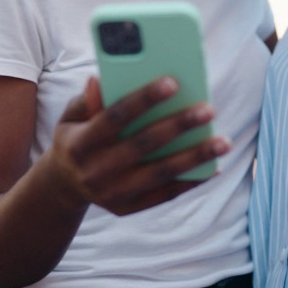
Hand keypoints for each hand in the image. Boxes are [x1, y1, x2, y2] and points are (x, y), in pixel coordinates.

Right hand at [43, 76, 229, 215]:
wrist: (63, 186)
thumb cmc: (76, 139)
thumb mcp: (70, 118)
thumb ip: (87, 100)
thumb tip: (101, 78)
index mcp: (80, 144)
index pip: (115, 117)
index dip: (143, 99)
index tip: (173, 82)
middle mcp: (95, 171)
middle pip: (143, 146)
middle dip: (178, 126)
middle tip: (209, 110)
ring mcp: (112, 194)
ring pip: (159, 174)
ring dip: (195, 157)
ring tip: (224, 142)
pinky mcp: (126, 209)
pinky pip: (164, 195)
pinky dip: (190, 182)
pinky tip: (213, 167)